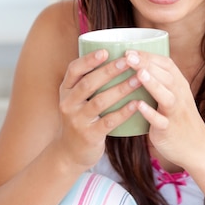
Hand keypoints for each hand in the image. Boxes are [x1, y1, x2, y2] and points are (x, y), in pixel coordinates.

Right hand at [57, 50, 141, 167]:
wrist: (70, 153)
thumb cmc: (80, 118)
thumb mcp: (76, 99)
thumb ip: (87, 81)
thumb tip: (113, 53)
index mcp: (66, 90)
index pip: (73, 70)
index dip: (89, 60)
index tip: (106, 51)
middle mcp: (68, 104)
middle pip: (88, 84)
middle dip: (109, 70)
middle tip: (128, 60)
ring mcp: (77, 121)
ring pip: (100, 101)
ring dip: (121, 89)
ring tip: (138, 79)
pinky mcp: (89, 136)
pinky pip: (108, 121)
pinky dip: (124, 112)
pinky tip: (138, 104)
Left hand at [124, 50, 204, 166]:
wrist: (196, 146)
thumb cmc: (178, 116)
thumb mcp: (174, 94)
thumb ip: (159, 80)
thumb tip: (133, 64)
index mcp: (179, 84)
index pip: (166, 64)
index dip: (147, 55)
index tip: (128, 49)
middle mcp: (179, 95)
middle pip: (165, 76)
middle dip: (146, 64)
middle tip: (127, 55)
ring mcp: (175, 112)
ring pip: (166, 96)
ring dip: (153, 84)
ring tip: (139, 73)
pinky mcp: (169, 130)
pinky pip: (161, 121)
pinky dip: (151, 113)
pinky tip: (139, 106)